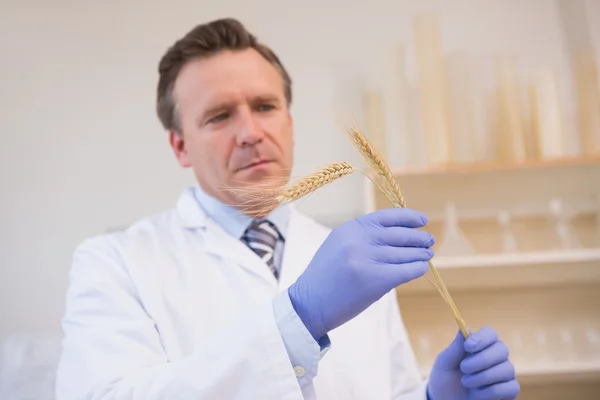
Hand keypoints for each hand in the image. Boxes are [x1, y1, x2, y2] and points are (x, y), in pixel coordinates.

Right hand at [288, 208, 433, 340]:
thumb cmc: (325, 277)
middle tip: (429, 241)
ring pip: (405, 254)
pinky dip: (417, 269)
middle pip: (399, 235)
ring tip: (428, 255)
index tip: (422, 221)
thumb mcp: (338, 245)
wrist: (309, 303)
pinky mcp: (376, 280)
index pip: (386, 217)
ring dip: (421, 254)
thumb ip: (363, 237)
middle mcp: (359, 239)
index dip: (408, 217)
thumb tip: (396, 235)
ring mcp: (368, 259)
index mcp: (350, 228)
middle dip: (418, 238)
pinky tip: (422, 268)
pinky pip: (406, 271)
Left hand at [427, 327, 519, 399]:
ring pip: (507, 369)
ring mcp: (503, 374)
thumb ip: (456, 348)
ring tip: (466, 382)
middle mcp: (495, 358)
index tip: (468, 347)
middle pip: (502, 349)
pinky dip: (491, 391)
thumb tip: (467, 328)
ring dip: (483, 377)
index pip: (490, 333)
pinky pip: (510, 387)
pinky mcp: (508, 391)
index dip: (482, 338)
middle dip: (482, 359)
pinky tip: (477, 394)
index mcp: (479, 346)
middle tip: (464, 368)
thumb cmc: (445, 381)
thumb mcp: (445, 364)